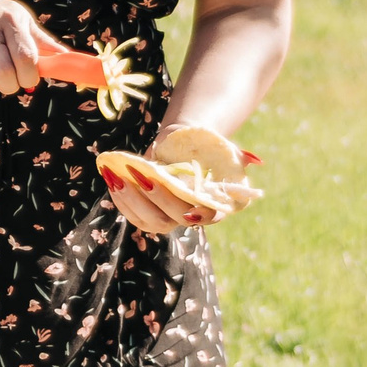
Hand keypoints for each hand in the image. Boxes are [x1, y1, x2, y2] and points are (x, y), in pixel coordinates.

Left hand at [104, 123, 264, 235]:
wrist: (182, 147)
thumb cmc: (206, 149)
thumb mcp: (225, 149)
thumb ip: (240, 156)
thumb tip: (254, 160)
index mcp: (213, 205)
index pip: (208, 217)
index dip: (198, 216)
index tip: (189, 210)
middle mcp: (190, 216)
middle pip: (172, 217)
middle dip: (156, 198)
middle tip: (141, 175)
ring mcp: (167, 218)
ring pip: (148, 220)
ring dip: (130, 200)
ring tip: (117, 176)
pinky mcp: (147, 214)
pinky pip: (133, 214)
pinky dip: (120, 199)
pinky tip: (112, 179)